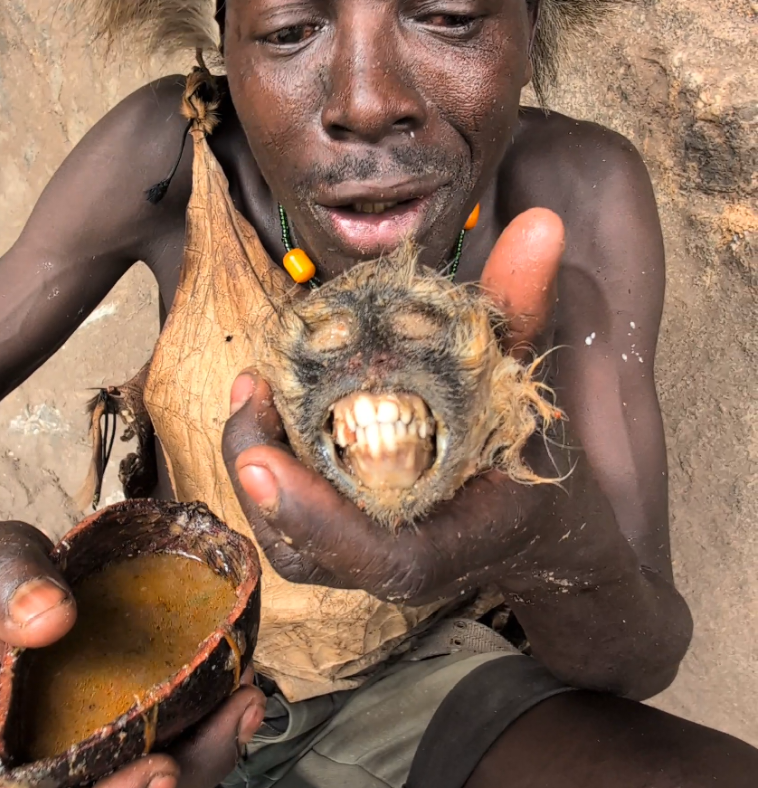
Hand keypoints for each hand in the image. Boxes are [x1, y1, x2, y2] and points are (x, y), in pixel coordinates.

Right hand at [0, 521, 264, 787]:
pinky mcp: (110, 739)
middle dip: (181, 778)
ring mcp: (73, 764)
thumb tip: (52, 617)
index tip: (158, 771)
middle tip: (241, 712)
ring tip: (250, 696)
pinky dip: (200, 726)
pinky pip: (156, 751)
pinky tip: (235, 681)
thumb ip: (5, 584)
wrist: (0, 575)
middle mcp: (26, 778)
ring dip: (204, 754)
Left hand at [221, 210, 613, 603]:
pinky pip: (285, 520)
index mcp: (452, 543)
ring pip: (285, 537)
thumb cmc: (529, 452)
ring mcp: (362, 561)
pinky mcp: (339, 547)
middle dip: (263, 477)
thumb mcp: (527, 380)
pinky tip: (260, 403)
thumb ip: (522, 311)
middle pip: (305, 549)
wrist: (535, 525)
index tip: (262, 466)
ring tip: (250, 390)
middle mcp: (397, 564)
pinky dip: (266, 466)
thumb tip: (540, 223)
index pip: (378, 557)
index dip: (318, 519)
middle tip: (248, 393)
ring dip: (254, 465)